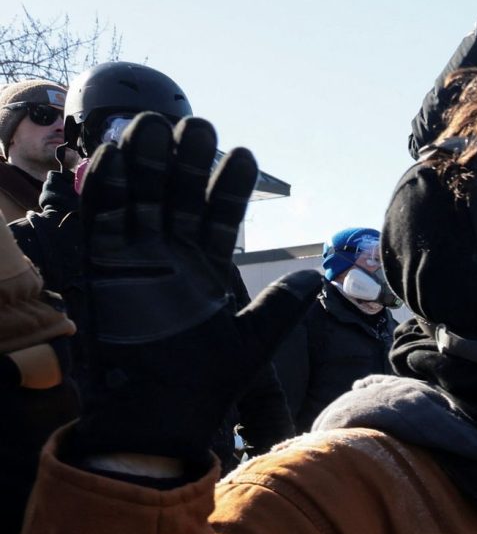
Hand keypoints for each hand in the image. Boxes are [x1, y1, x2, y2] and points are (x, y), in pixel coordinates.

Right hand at [60, 114, 316, 472]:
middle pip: (178, 195)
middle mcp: (170, 253)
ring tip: (155, 125)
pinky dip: (105, 188)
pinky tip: (115, 156)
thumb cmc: (208, 380)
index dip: (230, 185)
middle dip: (186, 161)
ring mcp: (135, 255)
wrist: (162, 408)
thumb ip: (281, 307)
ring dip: (146, 162)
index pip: (221, 213)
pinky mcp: (101, 264)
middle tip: (197, 125)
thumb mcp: (253, 340)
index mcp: (207, 264)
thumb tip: (317, 278)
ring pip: (140, 196)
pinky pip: (101, 218)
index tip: (244, 153)